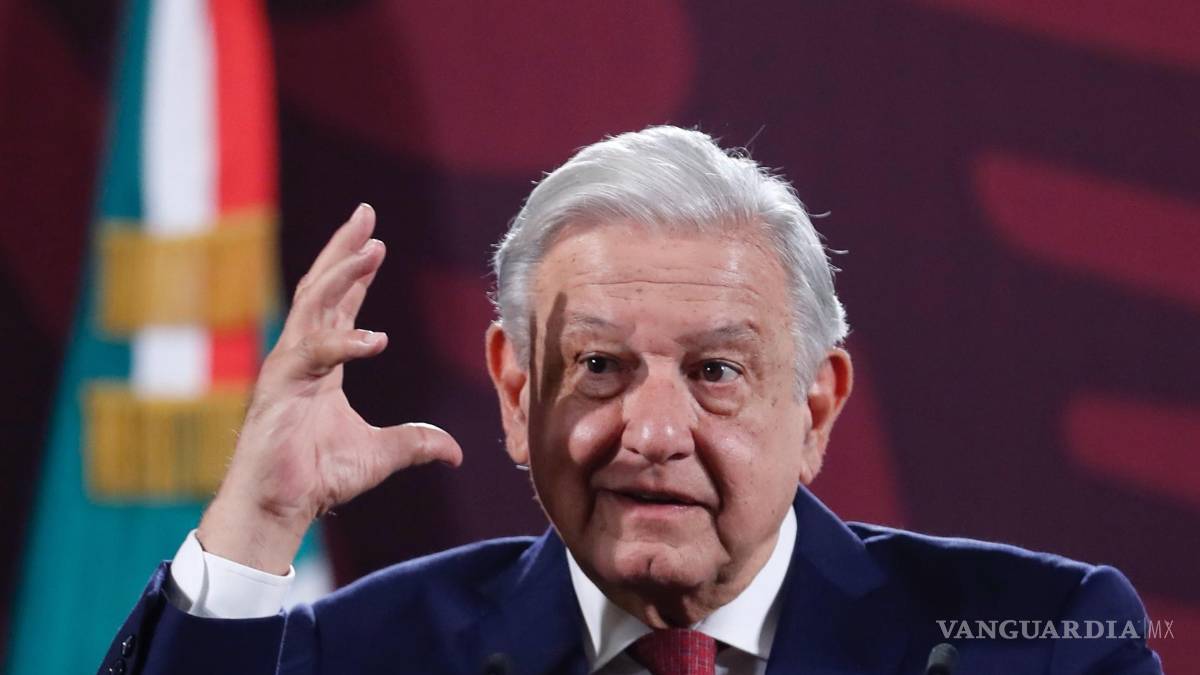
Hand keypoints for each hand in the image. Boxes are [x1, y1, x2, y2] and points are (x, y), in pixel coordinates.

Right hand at [197, 204, 462, 573]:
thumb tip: (456, 452)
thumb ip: (416, 443)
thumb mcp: (381, 454)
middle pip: (322, 288)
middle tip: (365, 213)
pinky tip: (374, 339)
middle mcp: (302, 354)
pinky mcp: (280, 387)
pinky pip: (313, 353)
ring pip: (314, 305)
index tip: (375, 239)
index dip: (356, 271)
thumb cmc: (317, 477)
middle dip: (344, 249)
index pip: (339, 304)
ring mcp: (288, 366)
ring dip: (343, 274)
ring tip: (372, 247)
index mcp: (323, 362)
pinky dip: (343, 343)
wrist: (278, 507)